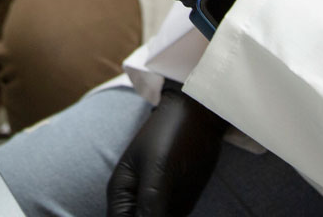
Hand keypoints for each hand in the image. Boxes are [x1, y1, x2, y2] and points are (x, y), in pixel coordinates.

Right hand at [110, 84, 228, 216]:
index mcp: (121, 193)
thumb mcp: (159, 170)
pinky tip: (182, 211)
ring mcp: (157, 206)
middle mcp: (136, 203)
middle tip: (169, 212)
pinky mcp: (176, 206)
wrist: (200, 114)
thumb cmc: (172, 134)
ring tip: (178, 207)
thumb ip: (150, 205)